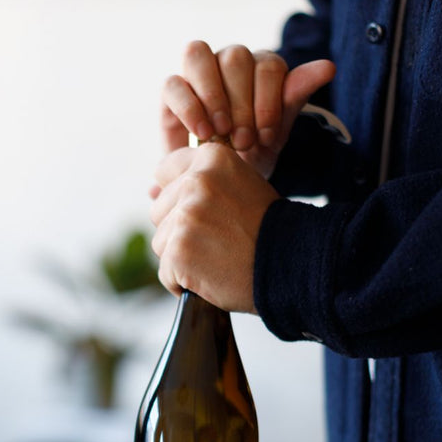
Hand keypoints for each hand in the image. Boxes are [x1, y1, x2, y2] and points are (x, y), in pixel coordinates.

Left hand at [150, 142, 279, 312]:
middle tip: (220, 239)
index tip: (206, 212)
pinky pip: (166, 272)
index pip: (165, 172)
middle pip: (159, 210)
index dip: (181, 197)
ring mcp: (185, 216)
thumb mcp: (240, 186)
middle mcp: (195, 181)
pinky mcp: (179, 250)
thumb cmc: (267, 229)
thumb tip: (150, 189)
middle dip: (181, 230)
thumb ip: (200, 182)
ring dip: (182, 257)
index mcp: (211, 158)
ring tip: (218, 257)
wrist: (292, 265)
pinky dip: (184, 282)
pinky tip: (212, 276)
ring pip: (160, 242)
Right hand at [159, 41, 335, 177]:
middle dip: (241, 103)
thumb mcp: (275, 133)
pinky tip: (201, 132)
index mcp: (259, 68)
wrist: (217, 181)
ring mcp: (197, 72)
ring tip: (219, 132)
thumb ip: (295, 98)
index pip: (268, 64)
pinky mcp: (171, 91)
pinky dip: (188, 105)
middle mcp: (228, 62)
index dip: (268, 100)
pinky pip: (173, 83)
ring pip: (198, 55)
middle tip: (243, 141)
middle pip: (235, 57)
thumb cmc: (249, 154)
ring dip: (212, 94)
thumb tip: (329, 67)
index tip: (266, 137)